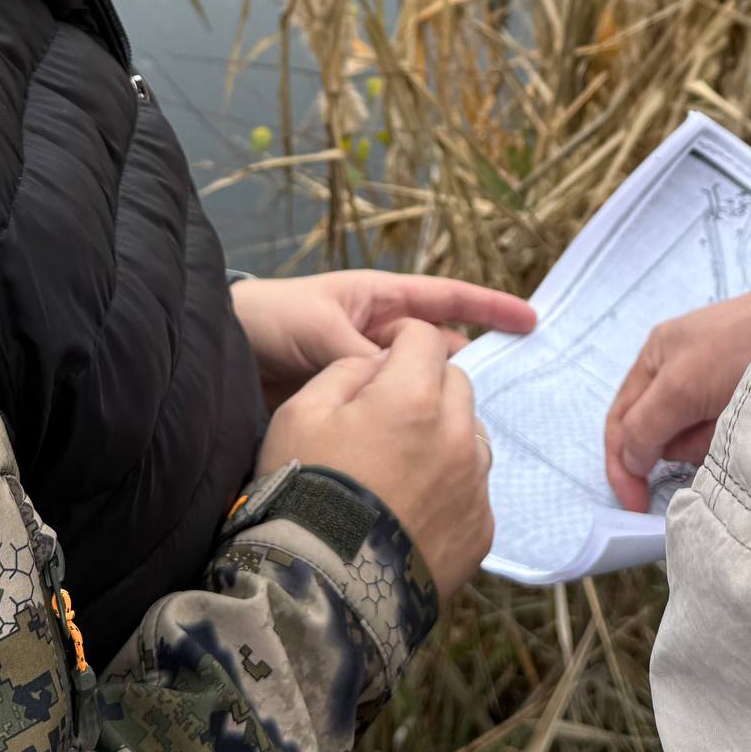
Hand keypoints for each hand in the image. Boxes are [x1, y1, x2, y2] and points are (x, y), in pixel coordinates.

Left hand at [231, 269, 535, 408]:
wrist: (220, 353)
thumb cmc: (270, 320)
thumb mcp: (321, 327)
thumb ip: (364, 354)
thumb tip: (399, 385)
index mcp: (380, 301)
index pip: (446, 299)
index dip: (488, 307)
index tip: (530, 321)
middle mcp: (379, 335)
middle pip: (436, 351)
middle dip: (464, 369)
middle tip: (497, 399)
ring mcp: (365, 372)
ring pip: (414, 389)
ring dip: (434, 404)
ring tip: (466, 433)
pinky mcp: (349, 408)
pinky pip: (387, 416)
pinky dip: (405, 429)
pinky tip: (425, 452)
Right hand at [260, 319, 494, 593]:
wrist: (324, 591)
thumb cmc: (305, 493)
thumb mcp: (300, 413)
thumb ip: (346, 371)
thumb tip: (382, 364)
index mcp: (414, 396)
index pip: (425, 338)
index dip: (402, 338)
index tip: (385, 354)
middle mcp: (458, 435)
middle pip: (456, 384)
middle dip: (427, 384)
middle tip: (390, 413)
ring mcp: (475, 486)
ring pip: (471, 436)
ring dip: (444, 435)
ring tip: (403, 464)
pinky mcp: (481, 530)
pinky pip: (473, 489)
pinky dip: (450, 487)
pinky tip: (414, 507)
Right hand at [603, 292, 750, 509]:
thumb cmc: (732, 349)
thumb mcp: (678, 387)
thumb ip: (644, 427)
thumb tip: (630, 462)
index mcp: (652, 362)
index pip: (620, 422)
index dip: (621, 466)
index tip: (635, 506)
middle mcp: (675, 376)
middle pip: (659, 435)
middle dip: (681, 443)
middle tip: (710, 433)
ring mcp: (708, 390)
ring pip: (691, 440)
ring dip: (707, 440)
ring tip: (733, 419)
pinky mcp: (737, 403)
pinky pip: (718, 436)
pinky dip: (726, 436)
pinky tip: (744, 419)